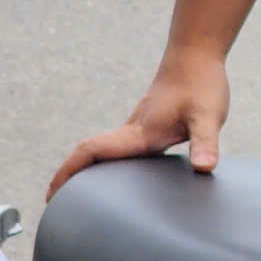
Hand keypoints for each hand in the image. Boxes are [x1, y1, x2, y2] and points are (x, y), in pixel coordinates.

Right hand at [48, 47, 229, 199]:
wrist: (197, 55)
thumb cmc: (202, 84)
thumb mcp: (208, 116)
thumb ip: (205, 142)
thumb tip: (205, 168)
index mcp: (138, 134)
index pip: (91, 151)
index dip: (67, 172)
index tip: (51, 195)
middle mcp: (133, 131)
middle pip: (90, 154)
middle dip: (70, 177)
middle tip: (57, 205)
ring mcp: (139, 126)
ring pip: (105, 150)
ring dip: (89, 170)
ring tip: (83, 197)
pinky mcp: (150, 124)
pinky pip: (122, 147)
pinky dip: (113, 163)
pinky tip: (125, 175)